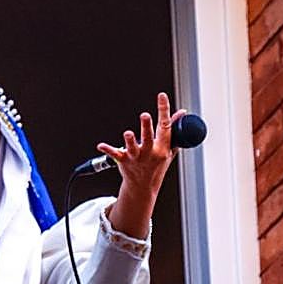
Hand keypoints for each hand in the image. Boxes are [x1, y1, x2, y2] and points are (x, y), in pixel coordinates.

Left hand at [97, 93, 182, 238]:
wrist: (143, 187)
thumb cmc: (156, 165)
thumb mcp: (169, 149)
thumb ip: (174, 130)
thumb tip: (181, 113)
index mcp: (162, 148)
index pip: (165, 127)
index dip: (164, 110)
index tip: (162, 96)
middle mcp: (149, 153)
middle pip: (148, 138)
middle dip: (147, 127)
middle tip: (145, 115)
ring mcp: (136, 157)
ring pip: (132, 148)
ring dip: (130, 141)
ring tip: (128, 134)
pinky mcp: (124, 161)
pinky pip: (115, 154)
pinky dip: (108, 150)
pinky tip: (101, 145)